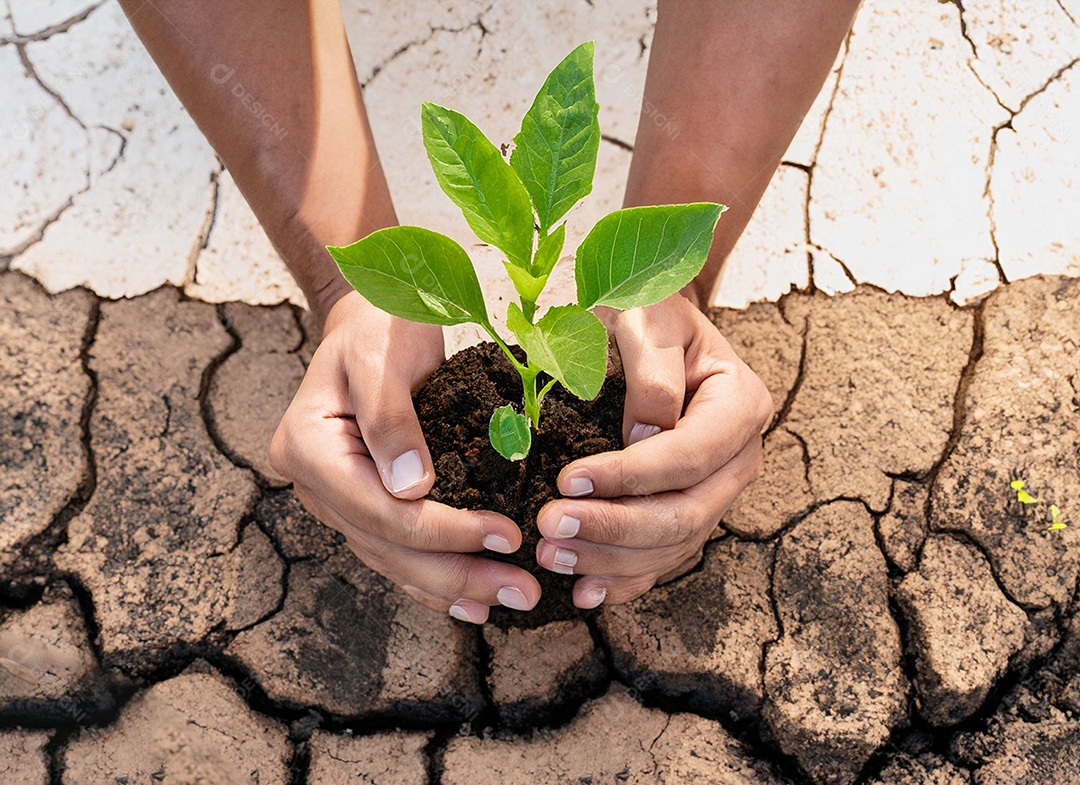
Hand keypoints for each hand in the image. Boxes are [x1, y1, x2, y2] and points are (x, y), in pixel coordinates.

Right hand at [270, 291, 539, 623]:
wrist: (371, 321)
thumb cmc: (380, 328)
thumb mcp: (384, 356)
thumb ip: (391, 418)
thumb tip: (412, 488)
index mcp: (307, 447)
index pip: (380, 509)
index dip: (444, 531)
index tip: (505, 536)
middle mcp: (314, 483)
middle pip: (388, 545)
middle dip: (457, 572)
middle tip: (522, 590)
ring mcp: (335, 497)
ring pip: (392, 558)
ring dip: (452, 585)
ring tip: (510, 599)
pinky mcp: (362, 502)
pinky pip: (395, 550)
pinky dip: (433, 578)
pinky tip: (471, 599)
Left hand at [533, 293, 771, 606]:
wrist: (655, 328)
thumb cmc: (649, 316)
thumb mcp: (649, 318)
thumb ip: (651, 370)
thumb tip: (645, 437)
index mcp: (739, 405)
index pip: (688, 456)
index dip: (630, 477)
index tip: (567, 479)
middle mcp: (738, 457)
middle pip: (685, 513)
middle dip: (614, 528)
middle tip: (549, 527)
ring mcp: (716, 491)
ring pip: (673, 545)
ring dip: (610, 560)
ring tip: (550, 554)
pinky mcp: (689, 511)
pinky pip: (663, 557)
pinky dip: (625, 580)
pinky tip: (584, 594)